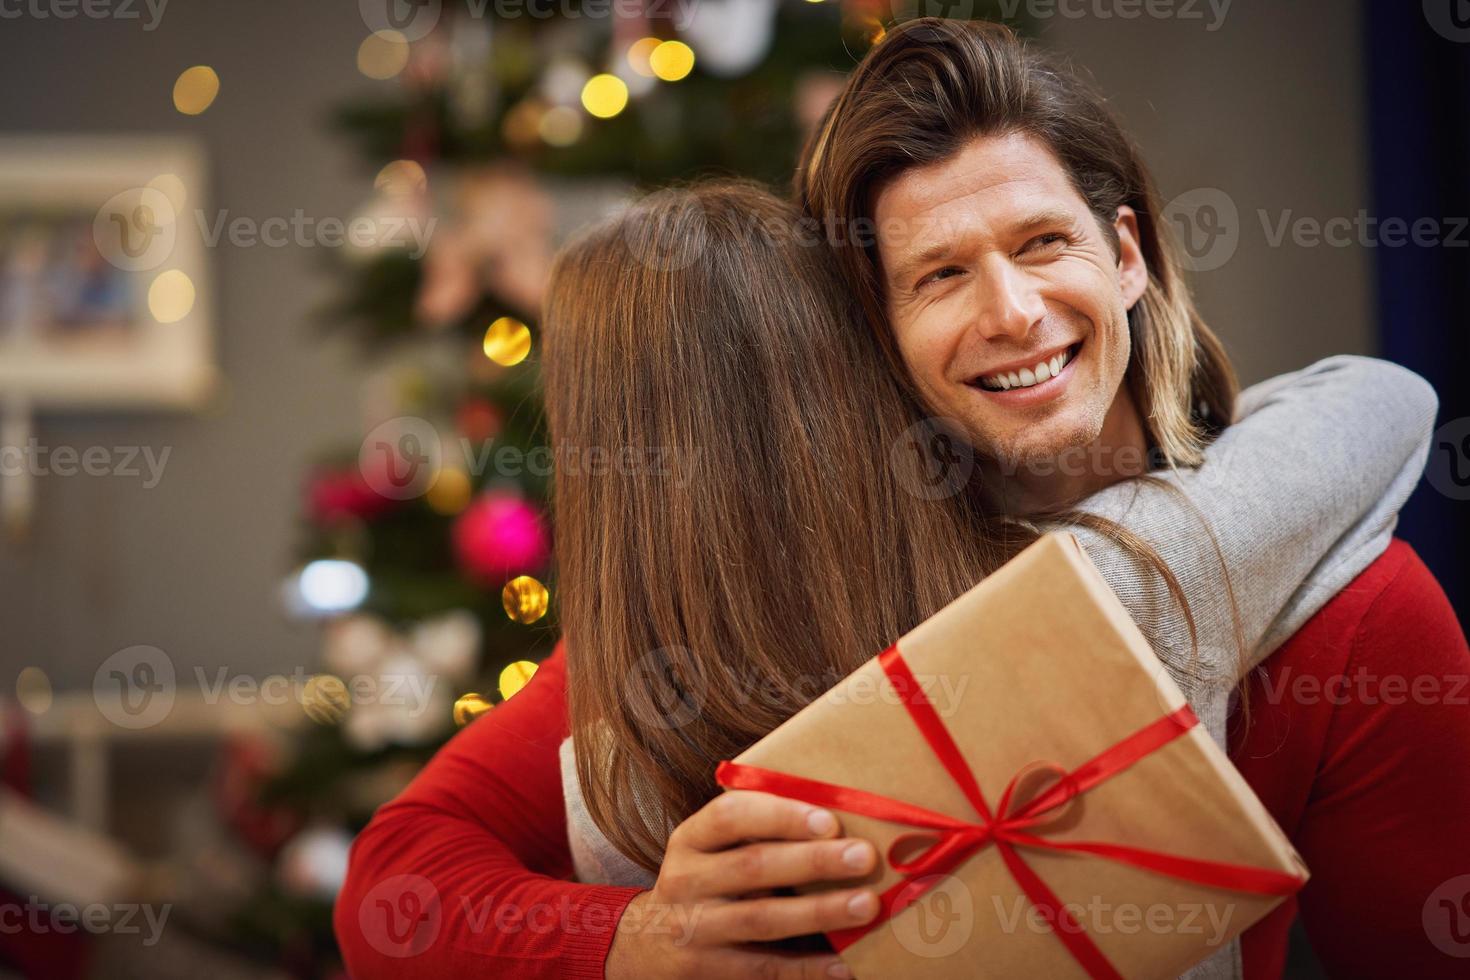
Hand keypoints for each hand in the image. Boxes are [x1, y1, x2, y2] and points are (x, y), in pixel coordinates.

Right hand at [605, 790, 879, 978]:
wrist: (645, 945)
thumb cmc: (703, 883)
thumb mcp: (709, 851)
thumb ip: (755, 832)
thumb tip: (837, 818)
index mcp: (690, 840)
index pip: (730, 816)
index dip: (780, 816)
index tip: (829, 820)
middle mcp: (685, 881)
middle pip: (752, 867)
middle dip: (812, 861)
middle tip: (863, 856)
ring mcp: (694, 929)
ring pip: (761, 919)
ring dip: (818, 912)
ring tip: (866, 905)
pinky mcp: (706, 970)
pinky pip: (763, 969)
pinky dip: (806, 969)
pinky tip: (844, 965)